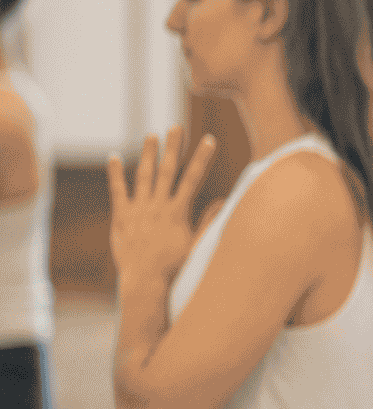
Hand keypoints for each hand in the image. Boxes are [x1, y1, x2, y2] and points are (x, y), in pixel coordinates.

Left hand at [108, 127, 217, 284]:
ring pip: (144, 175)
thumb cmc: (174, 266)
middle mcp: (158, 206)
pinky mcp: (121, 217)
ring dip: (148, 154)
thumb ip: (208, 221)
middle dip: (173, 147)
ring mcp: (138, 210)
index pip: (193, 178)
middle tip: (176, 127)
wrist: (145, 281)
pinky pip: (118, 191)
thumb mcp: (196, 244)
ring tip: (152, 135)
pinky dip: (115, 173)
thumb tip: (223, 202)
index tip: (209, 138)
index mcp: (178, 212)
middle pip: (167, 170)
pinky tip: (113, 156)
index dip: (202, 157)